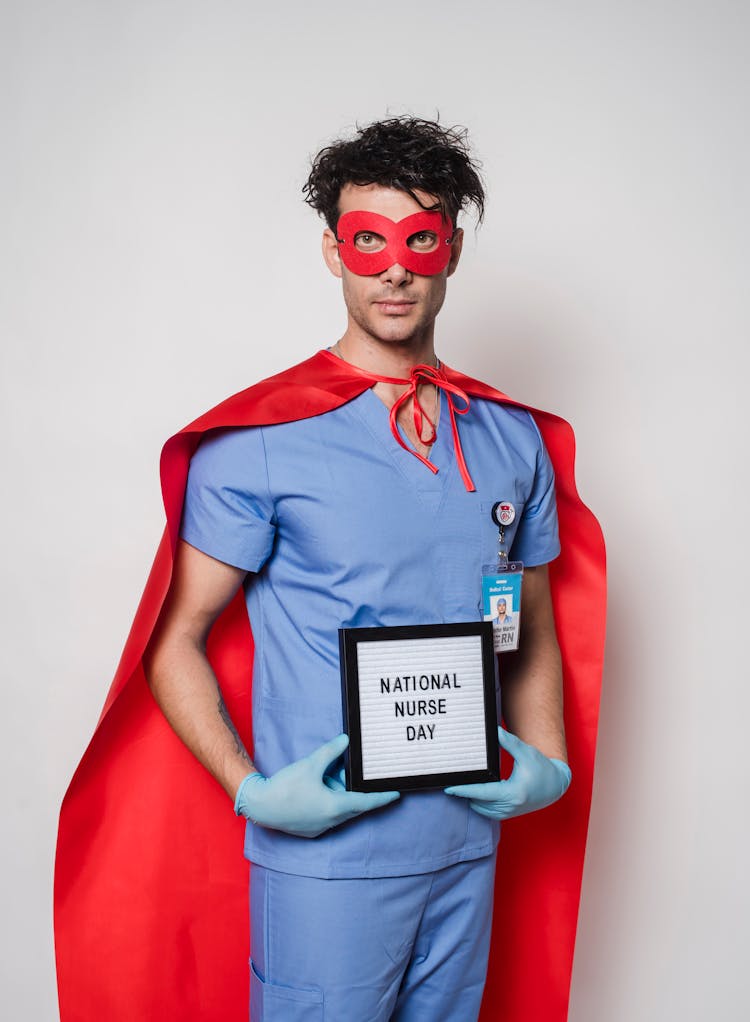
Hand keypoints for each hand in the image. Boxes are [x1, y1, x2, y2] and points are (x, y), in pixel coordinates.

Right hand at [234, 733, 399, 837]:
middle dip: (356, 790)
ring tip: (328, 777)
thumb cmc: (285, 786)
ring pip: (340, 810)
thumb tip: (346, 740)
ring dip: (339, 795)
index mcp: (335, 807)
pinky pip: (327, 816)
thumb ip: (331, 752)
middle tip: (357, 775)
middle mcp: (331, 821)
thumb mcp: (310, 764)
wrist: (260, 805)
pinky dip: (329, 803)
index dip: (382, 797)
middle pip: (353, 805)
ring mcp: (320, 827)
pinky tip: (318, 789)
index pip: (366, 802)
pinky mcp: (310, 829)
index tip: (396, 794)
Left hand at [444, 727, 570, 819]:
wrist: (555, 785)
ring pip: (481, 809)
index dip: (464, 791)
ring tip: (459, 787)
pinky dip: (478, 804)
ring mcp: (510, 812)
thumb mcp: (526, 752)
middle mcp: (511, 805)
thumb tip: (493, 731)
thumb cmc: (542, 768)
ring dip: (470, 799)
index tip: (449, 788)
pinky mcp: (509, 813)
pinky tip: (472, 793)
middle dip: (464, 793)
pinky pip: (488, 812)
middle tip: (450, 782)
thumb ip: (508, 742)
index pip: (482, 793)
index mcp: (513, 792)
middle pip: (478, 802)